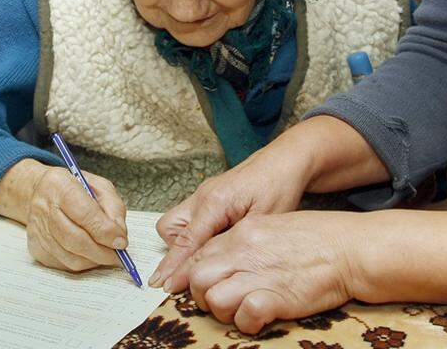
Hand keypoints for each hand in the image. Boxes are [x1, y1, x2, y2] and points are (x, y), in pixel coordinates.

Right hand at [0, 159, 129, 271]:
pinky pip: (63, 265)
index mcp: (61, 186)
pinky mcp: (35, 248)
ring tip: (106, 255)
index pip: (85, 213)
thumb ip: (113, 207)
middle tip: (118, 256)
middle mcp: (44, 208)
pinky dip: (81, 263)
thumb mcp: (98, 186)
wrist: (38, 192)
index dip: (106, 231)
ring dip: (93, 260)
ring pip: (70, 257)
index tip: (121, 241)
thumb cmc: (72, 188)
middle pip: (75, 239)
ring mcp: (38, 230)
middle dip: (102, 252)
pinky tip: (89, 254)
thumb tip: (119, 235)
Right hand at [151, 116, 386, 290]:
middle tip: (195, 269)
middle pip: (169, 228)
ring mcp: (203, 194)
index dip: (174, 266)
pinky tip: (215, 243)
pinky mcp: (208, 195)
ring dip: (184, 242)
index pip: (186, 240)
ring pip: (176, 222)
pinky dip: (193, 233)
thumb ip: (238, 243)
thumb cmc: (279, 186)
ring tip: (209, 255)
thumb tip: (217, 267)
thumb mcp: (265, 220)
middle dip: (175, 251)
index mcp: (216, 202)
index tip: (162, 286)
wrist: (284, 160)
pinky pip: (189, 217)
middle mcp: (203, 196)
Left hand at [182, 211, 360, 333]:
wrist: (351, 248)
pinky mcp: (276, 296)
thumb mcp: (276, 226)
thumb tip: (228, 259)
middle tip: (224, 302)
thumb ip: (248, 241)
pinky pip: (244, 315)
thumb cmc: (320, 238)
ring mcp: (259, 272)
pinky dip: (249, 323)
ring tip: (243, 312)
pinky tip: (262, 319)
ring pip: (213, 299)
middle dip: (203, 295)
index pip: (200, 254)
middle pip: (197, 277)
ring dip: (224, 312)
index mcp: (244, 231)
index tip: (210, 287)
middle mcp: (245, 249)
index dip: (200, 275)